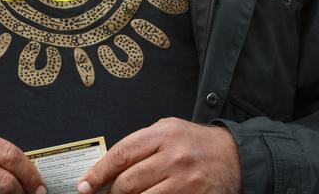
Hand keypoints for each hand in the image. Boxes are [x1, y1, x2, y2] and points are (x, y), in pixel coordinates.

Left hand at [79, 118, 240, 193]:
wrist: (234, 155)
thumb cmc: (194, 142)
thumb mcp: (168, 130)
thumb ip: (141, 144)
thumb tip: (108, 166)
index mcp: (163, 134)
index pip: (121, 154)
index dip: (98, 173)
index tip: (85, 185)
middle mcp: (173, 157)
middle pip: (128, 181)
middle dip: (111, 193)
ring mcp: (185, 181)